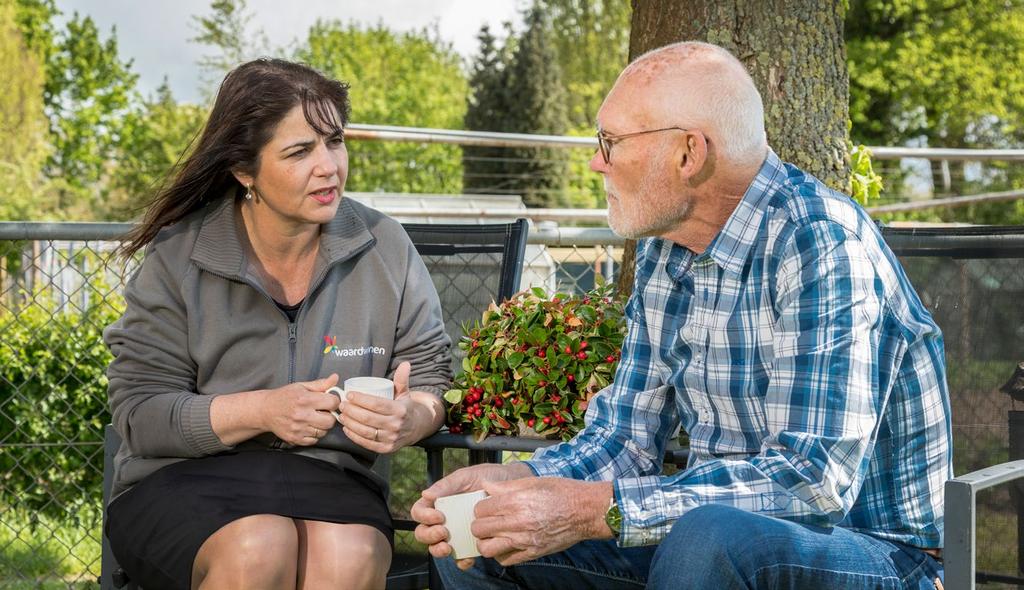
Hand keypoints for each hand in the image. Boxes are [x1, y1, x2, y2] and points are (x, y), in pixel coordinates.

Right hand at [260, 374, 339, 445]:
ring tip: (314, 419)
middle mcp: (302, 415)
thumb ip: (321, 384)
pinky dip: (314, 435)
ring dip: (322, 426)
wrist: (265, 410)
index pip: (333, 403)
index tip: (329, 402)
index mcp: (305, 399)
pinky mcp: (295, 439)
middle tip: (323, 412)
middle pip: (330, 421)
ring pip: (323, 432)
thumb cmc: (284, 397)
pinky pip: (314, 440)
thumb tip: (335, 378)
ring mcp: (298, 429)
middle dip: (330, 416)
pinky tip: (308, 427)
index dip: (334, 402)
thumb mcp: (301, 386)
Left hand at [337, 362, 435, 452]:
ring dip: (350, 423)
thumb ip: (402, 378)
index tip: (349, 394)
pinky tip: (347, 428)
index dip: (361, 399)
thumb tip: (405, 363)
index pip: (377, 404)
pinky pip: (367, 443)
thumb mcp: (405, 392)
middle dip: (351, 411)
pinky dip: (354, 436)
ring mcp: (391, 439)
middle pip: (368, 418)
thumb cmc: (405, 407)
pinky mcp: (386, 449)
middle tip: (342, 404)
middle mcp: (396, 426)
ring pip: (365, 431)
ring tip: (341, 415)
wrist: (416, 428)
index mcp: (400, 410)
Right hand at [412, 462, 533, 569]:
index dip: (423, 516)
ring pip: (437, 548)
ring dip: (439, 551)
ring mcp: (455, 533)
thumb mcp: (466, 477)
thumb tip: (426, 494)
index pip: (419, 512)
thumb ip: (446, 485)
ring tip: (449, 548)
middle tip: (443, 532)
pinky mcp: (469, 544)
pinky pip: (460, 558)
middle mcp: (443, 519)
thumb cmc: (486, 478)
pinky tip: (468, 558)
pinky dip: (461, 562)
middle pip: (423, 533)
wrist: (510, 486)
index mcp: (438, 502)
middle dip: (429, 535)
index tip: (439, 516)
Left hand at [473, 477, 612, 566]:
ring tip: (492, 536)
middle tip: (487, 521)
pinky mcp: (532, 553)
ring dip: (485, 542)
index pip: (480, 509)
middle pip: (479, 529)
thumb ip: (506, 486)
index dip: (481, 507)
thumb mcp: (533, 482)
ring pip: (487, 549)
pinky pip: (505, 560)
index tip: (487, 507)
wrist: (585, 511)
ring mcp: (524, 540)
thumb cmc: (561, 492)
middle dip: (479, 524)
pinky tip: (506, 545)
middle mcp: (517, 522)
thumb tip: (486, 486)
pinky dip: (500, 554)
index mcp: (516, 501)